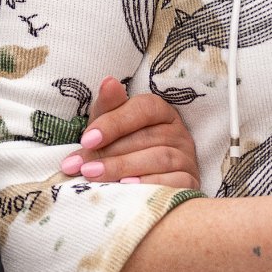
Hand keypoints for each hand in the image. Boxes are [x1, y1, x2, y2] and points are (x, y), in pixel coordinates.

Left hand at [57, 76, 200, 189]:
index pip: (144, 108)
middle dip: (110, 152)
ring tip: (94, 175)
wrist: (138, 189)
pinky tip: (126, 186)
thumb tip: (108, 81)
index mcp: (161, 112)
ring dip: (123, 166)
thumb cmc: (121, 152)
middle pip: (147, 137)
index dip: (115, 123)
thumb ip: (108, 108)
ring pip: (159, 157)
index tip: (87, 139)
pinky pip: (174, 181)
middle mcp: (179, 133)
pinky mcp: (190, 182)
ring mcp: (187, 158)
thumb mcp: (110, 130)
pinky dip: (149, 182)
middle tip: (81, 166)